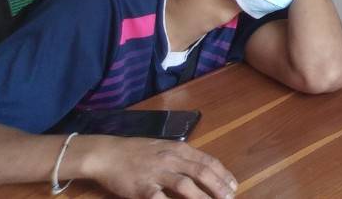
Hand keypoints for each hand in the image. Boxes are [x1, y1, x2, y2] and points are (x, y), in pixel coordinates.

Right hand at [73, 135, 236, 198]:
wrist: (108, 154)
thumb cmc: (137, 151)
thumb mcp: (164, 147)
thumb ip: (182, 156)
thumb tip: (203, 168)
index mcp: (178, 149)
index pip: (207, 161)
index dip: (223, 174)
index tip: (233, 186)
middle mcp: (171, 159)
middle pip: (201, 172)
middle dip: (218, 186)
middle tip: (229, 198)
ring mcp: (156, 173)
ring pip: (185, 185)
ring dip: (202, 197)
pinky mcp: (142, 188)